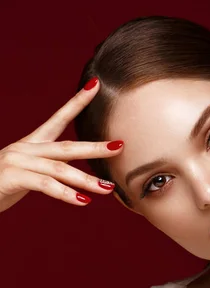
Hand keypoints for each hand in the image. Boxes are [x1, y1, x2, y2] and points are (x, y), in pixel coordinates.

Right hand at [0, 77, 123, 212]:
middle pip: (67, 146)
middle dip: (95, 148)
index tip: (95, 86)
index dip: (77, 102)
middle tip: (120, 146)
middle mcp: (25, 148)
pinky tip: (83, 201)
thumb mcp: (27, 174)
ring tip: (108, 188)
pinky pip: (45, 185)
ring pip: (60, 169)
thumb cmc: (1, 185)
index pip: (58, 118)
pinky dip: (66, 194)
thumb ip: (48, 171)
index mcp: (31, 144)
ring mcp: (18, 161)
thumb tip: (74, 175)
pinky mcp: (13, 177)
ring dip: (86, 180)